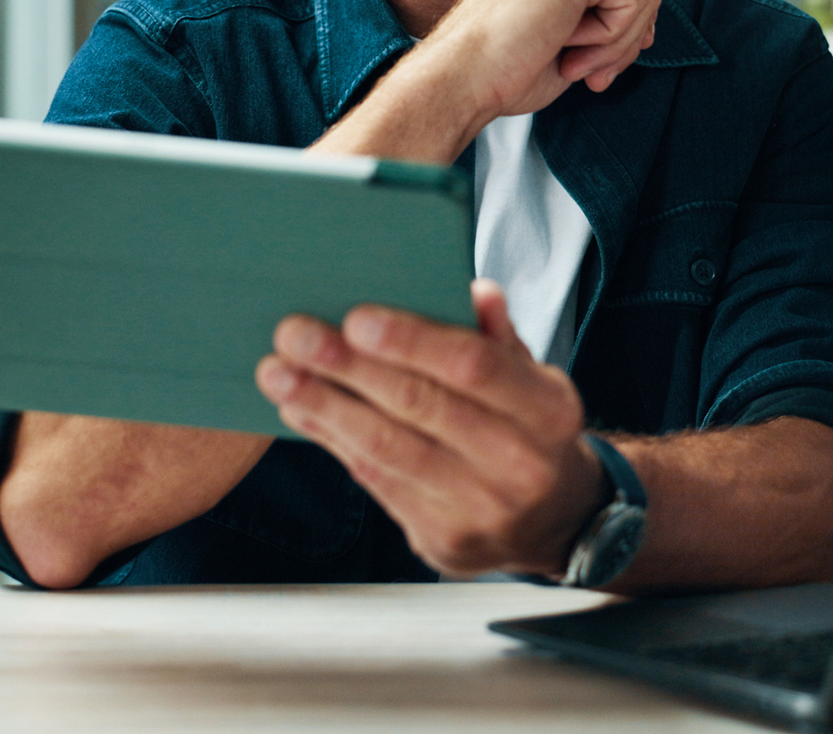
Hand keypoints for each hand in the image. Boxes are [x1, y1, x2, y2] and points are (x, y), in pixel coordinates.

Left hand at [255, 279, 605, 576]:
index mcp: (547, 410)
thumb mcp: (532, 377)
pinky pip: (376, 481)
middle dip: (348, 367)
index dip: (412, 341)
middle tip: (294, 334)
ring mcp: (481, 510)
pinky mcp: (443, 541)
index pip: (473, 366)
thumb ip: (496, 336)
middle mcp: (520, 465)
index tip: (355, 317)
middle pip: (419, 406)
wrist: (555, 521)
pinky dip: (332, 440)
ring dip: (324, 405)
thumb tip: (474, 291)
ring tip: (278, 373)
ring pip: (388, 449)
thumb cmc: (527, 427)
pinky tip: (300, 409)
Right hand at [427, 0, 659, 119]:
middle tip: (590, 74)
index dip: (623, 28)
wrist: (463, 76)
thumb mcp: (564, 32)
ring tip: (573, 64)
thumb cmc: (502, 66)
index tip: (597, 67)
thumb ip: (600, 16)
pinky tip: (569, 48)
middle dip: (626, 35)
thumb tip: (648, 26)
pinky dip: (614, 39)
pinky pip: (637, 0)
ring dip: (618, 42)